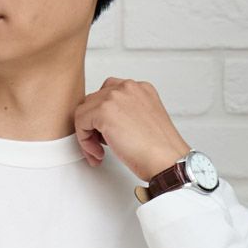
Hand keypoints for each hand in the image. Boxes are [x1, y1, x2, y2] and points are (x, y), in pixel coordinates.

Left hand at [73, 77, 190, 179]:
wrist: (167, 160)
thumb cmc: (159, 149)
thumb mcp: (143, 121)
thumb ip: (125, 114)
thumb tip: (102, 123)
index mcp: (140, 89)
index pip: (108, 94)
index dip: (102, 117)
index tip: (106, 136)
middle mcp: (128, 87)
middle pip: (94, 101)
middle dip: (93, 126)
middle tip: (100, 147)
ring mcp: (116, 96)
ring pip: (84, 111)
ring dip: (87, 134)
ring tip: (98, 152)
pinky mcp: (104, 110)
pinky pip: (80, 122)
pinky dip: (84, 141)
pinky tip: (98, 153)